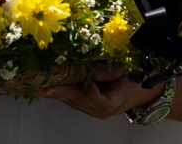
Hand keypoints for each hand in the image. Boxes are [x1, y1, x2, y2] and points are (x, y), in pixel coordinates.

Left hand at [38, 65, 163, 120]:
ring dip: (58, 93)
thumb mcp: (129, 72)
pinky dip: (61, 92)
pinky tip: (50, 88)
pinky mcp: (88, 105)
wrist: (140, 90)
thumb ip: (113, 72)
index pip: (95, 100)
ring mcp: (93, 109)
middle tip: (44, 87)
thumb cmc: (136, 79)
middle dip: (61, 93)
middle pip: (78, 101)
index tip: (73, 83)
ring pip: (73, 101)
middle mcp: (100, 109)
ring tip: (42, 86)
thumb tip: (95, 72)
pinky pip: (73, 99)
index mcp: (112, 102)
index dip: (84, 91)